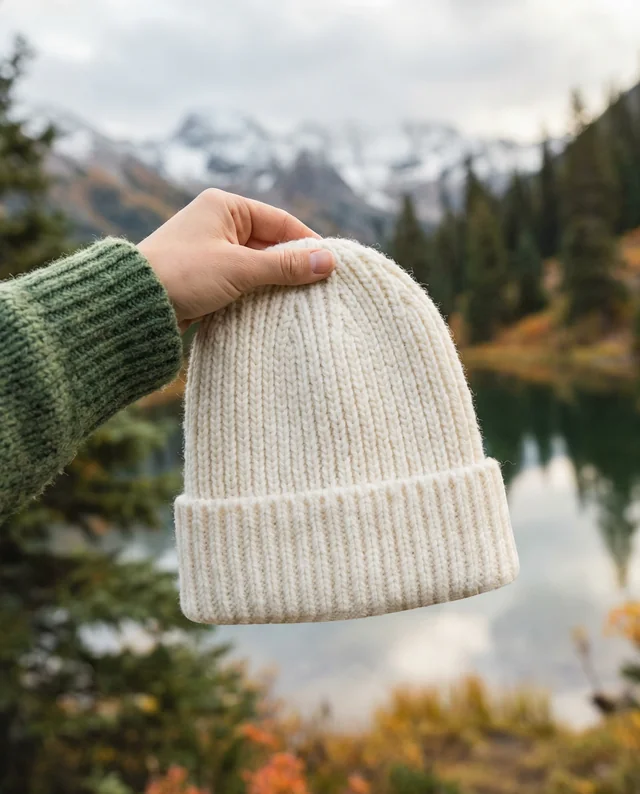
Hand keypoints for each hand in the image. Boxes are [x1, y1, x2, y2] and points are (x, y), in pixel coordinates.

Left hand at [138, 188, 335, 331]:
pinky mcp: (204, 275)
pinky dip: (257, 292)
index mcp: (224, 206)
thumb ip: (285, 266)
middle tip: (320, 287)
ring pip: (256, 264)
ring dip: (275, 282)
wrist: (133, 304)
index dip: (307, 243)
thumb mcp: (239, 268)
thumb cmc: (183, 275)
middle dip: (293, 265)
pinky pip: (241, 280)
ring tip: (302, 301)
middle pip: (270, 243)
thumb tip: (329, 261)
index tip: (331, 265)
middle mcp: (217, 222)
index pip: (280, 222)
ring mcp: (210, 249)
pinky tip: (273, 308)